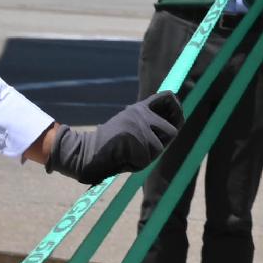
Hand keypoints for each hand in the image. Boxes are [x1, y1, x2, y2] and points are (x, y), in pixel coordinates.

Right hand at [45, 95, 179, 184]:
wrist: (85, 153)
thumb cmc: (108, 146)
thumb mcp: (129, 128)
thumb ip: (148, 125)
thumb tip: (173, 127)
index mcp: (139, 109)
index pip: (168, 98)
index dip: (176, 107)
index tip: (178, 118)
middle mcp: (140, 113)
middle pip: (173, 130)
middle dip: (163, 144)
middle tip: (146, 150)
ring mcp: (138, 125)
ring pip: (159, 148)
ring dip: (146, 157)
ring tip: (128, 154)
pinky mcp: (134, 138)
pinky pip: (146, 159)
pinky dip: (135, 164)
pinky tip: (122, 158)